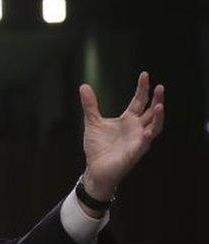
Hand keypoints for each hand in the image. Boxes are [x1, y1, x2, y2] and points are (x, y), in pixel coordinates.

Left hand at [79, 72, 164, 201]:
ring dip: (158, 117)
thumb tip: (84, 86)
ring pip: (154, 127)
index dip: (142, 89)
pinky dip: (147, 137)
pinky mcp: (134, 152)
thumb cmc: (98, 147)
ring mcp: (138, 140)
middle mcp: (137, 129)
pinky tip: (148, 131)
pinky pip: (144, 144)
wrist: (95, 168)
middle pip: (151, 112)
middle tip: (159, 87)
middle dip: (157, 100)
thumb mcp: (92, 121)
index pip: (139, 101)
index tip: (145, 75)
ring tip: (160, 106)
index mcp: (128, 120)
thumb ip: (90, 105)